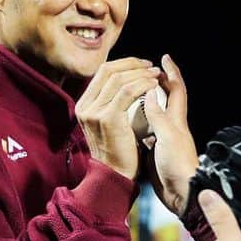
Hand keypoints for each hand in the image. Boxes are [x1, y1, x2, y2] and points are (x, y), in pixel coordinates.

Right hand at [74, 57, 161, 180]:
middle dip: (133, 64)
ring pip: (118, 78)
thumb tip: (124, 82)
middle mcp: (85, 106)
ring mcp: (94, 111)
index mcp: (85, 105)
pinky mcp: (107, 118)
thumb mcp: (110, 124)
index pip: (103, 73)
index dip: (124, 64)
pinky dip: (142, 85)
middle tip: (151, 67)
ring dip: (140, 73)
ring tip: (155, 75)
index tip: (142, 65)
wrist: (117, 177)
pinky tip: (153, 85)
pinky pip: (127, 92)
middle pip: (108, 70)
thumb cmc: (120, 153)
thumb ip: (112, 103)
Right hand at [141, 54, 199, 214]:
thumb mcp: (167, 137)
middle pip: (167, 99)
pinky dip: (139, 121)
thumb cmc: (177, 166)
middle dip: (158, 82)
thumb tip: (147, 92)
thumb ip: (157, 115)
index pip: (176, 89)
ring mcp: (164, 140)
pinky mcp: (156, 153)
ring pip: (156, 114)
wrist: (181, 195)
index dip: (171, 72)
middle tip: (144, 71)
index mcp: (176, 120)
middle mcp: (172, 127)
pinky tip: (129, 121)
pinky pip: (147, 131)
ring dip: (146, 100)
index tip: (164, 57)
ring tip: (133, 91)